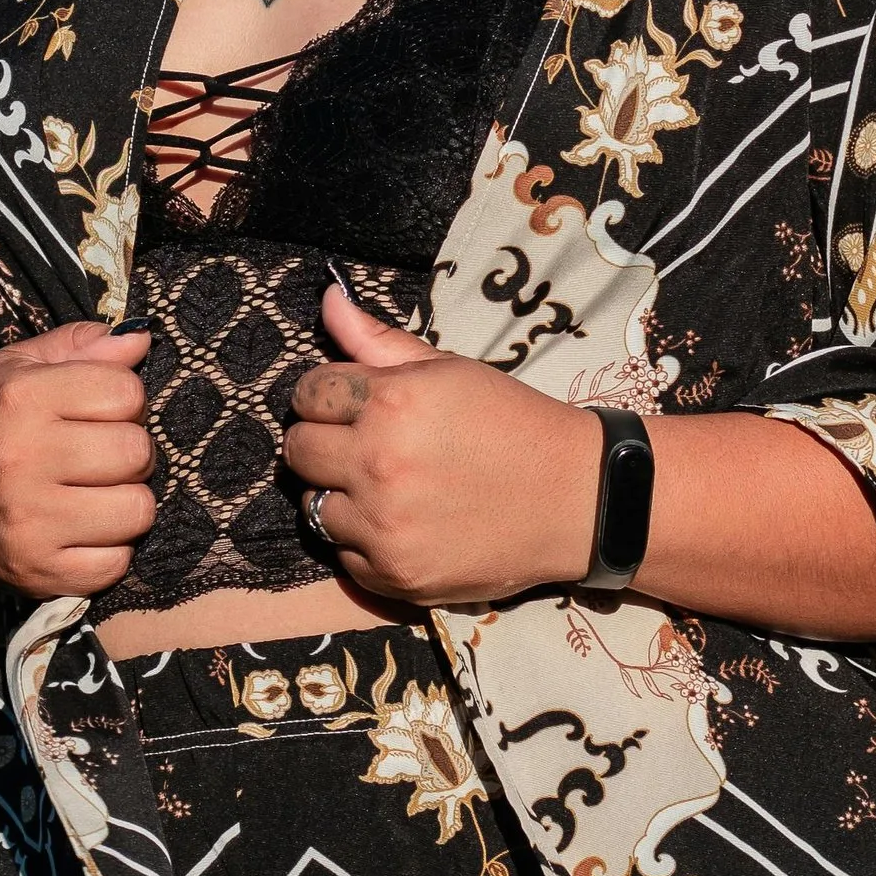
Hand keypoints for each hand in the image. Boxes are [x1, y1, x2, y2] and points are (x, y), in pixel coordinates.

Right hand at [0, 322, 153, 598]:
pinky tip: (83, 531)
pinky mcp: (37, 572)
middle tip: (100, 455)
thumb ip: (80, 346)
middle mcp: (22, 459)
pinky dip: (110, 549)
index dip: (124, 399)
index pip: (126, 392)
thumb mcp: (18, 368)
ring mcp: (29, 522)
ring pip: (137, 510)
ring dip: (126, 501)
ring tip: (95, 492)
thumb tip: (140, 339)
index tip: (99, 412)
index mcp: (20, 399)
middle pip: (138, 452)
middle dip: (130, 451)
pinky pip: (116, 563)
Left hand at [282, 283, 597, 604]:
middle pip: (298, 452)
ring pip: (313, 507)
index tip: (349, 404)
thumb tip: (326, 299)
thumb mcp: (450, 371)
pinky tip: (402, 522)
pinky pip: (343, 556)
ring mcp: (384, 527)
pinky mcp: (394, 576)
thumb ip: (379, 341)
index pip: (308, 393)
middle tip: (362, 444)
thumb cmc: (512, 423)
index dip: (325, 395)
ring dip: (338, 494)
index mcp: (392, 403)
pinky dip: (363, 541)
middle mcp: (379, 465)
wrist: (576, 499)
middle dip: (322, 441)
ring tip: (384, 485)